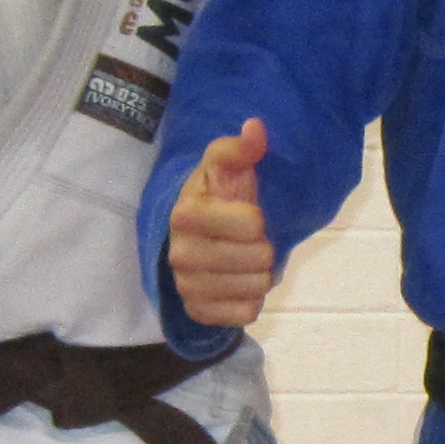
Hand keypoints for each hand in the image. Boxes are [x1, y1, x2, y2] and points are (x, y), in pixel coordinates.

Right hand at [168, 119, 278, 327]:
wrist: (199, 233)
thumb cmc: (218, 196)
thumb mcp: (227, 167)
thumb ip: (239, 149)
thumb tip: (255, 128)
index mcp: (185, 214)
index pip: (250, 224)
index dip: (259, 220)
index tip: (250, 216)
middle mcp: (179, 253)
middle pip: (256, 259)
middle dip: (264, 248)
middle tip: (253, 242)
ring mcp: (186, 285)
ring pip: (253, 288)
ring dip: (261, 275)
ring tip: (248, 262)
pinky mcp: (197, 310)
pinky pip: (243, 315)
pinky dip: (252, 301)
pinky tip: (241, 285)